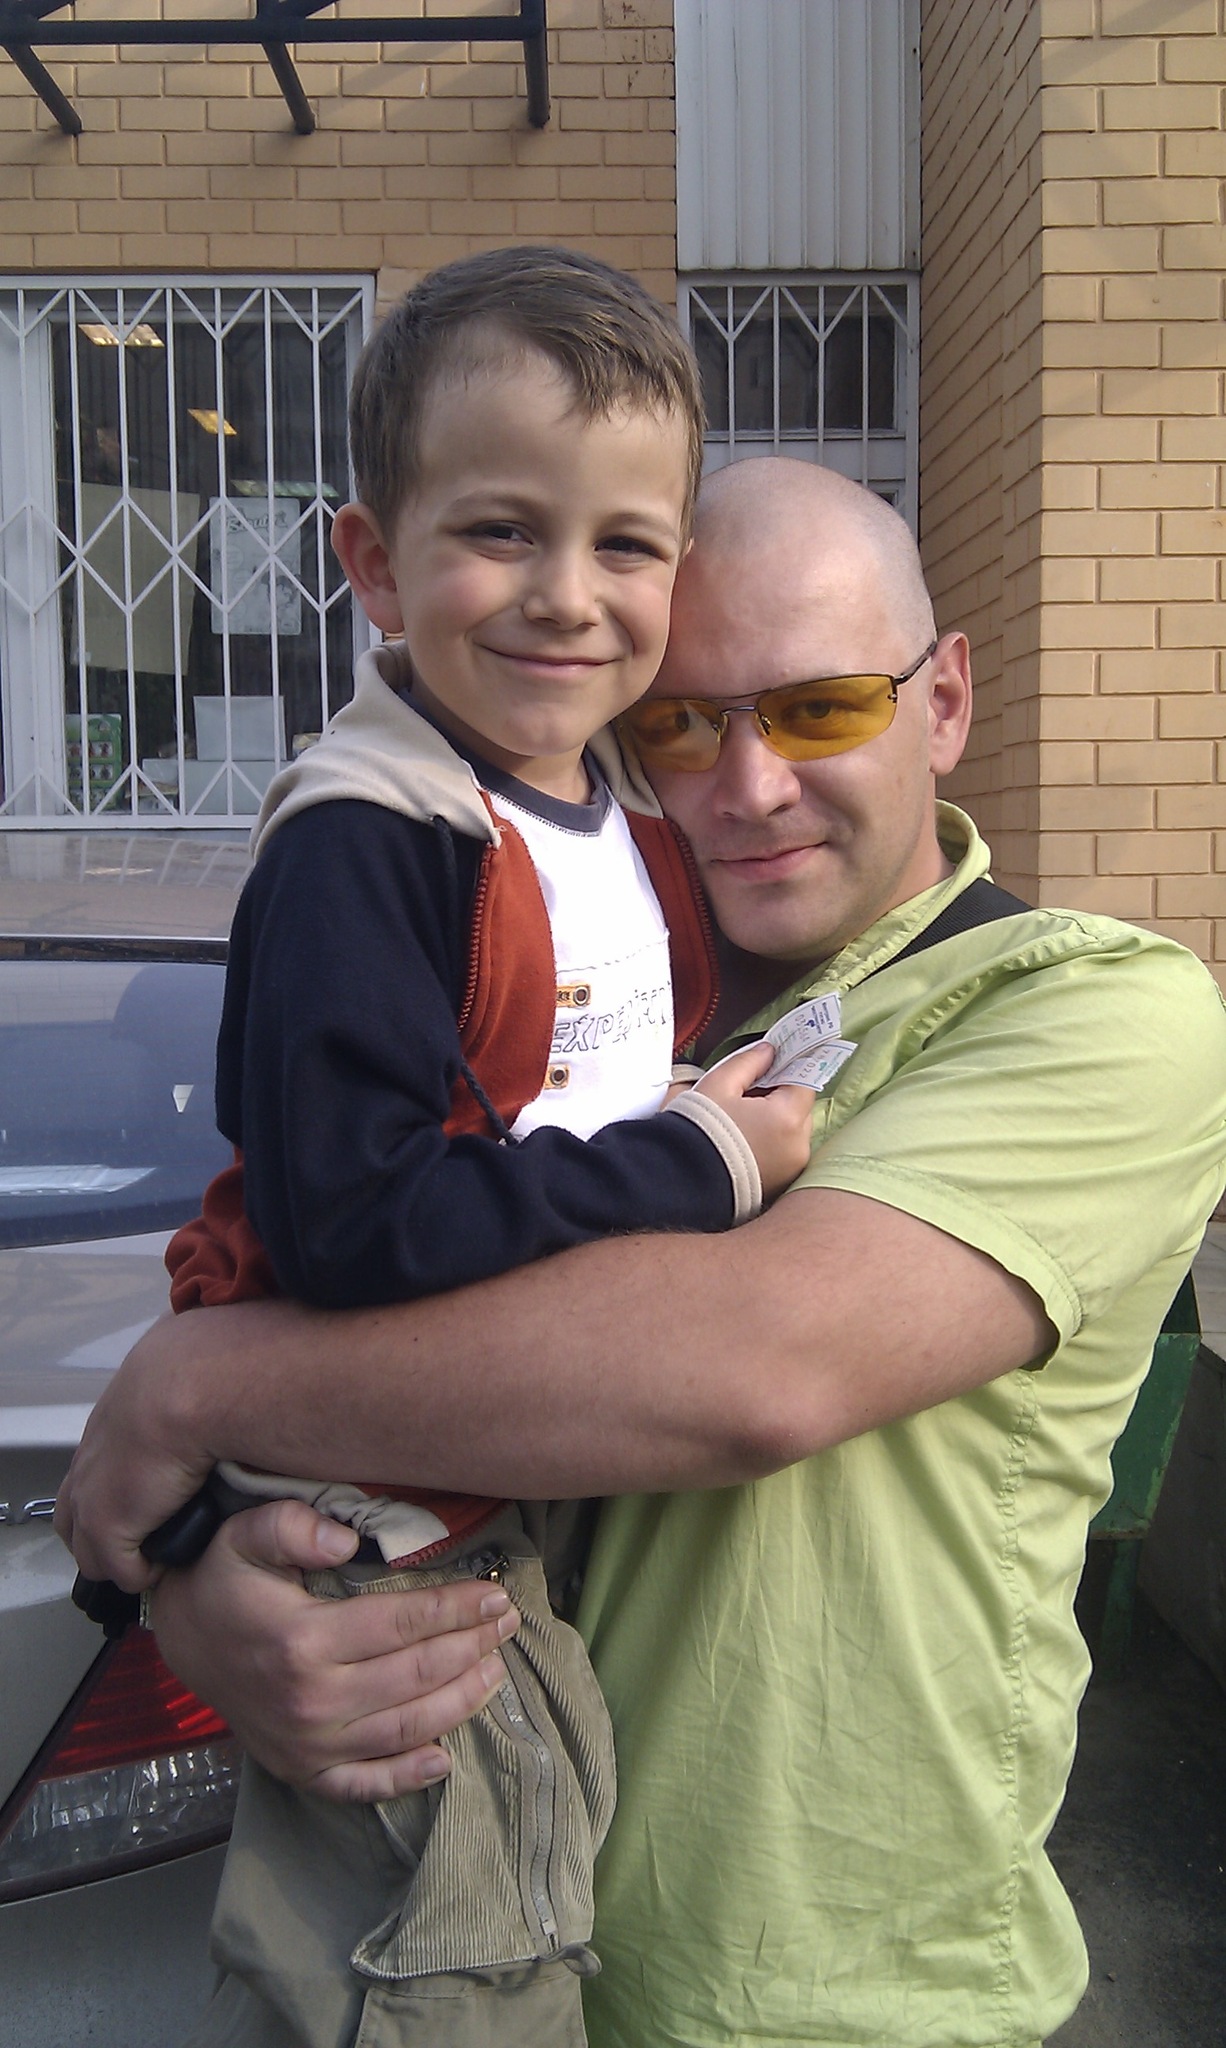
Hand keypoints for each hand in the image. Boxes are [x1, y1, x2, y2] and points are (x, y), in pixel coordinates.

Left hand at [56, 1309, 233, 1589]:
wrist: (195, 1383)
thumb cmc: (208, 1360)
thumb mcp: (195, 1353)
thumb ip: (197, 1367)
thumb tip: (228, 1359)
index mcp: (115, 1412)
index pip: (100, 1458)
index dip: (123, 1481)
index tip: (155, 1492)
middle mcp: (94, 1451)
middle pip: (77, 1505)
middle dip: (107, 1525)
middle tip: (148, 1534)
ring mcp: (93, 1490)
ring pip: (86, 1544)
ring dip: (121, 1554)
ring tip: (159, 1554)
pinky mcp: (108, 1525)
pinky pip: (119, 1568)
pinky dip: (141, 1572)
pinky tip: (168, 1564)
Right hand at [148, 1499, 521, 1799]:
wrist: (183, 1641)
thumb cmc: (223, 1580)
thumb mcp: (243, 1536)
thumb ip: (289, 1527)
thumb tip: (345, 1539)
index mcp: (302, 1640)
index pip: (402, 1624)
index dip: (456, 1609)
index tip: (496, 1594)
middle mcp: (310, 1700)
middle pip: (414, 1676)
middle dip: (471, 1648)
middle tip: (508, 1624)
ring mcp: (307, 1744)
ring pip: (404, 1730)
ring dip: (459, 1703)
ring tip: (496, 1673)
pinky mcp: (302, 1771)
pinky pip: (363, 1785)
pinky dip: (407, 1778)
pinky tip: (445, 1761)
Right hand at [692, 1042, 814, 1202]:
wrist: (680, 1181)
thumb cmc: (698, 1130)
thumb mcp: (719, 1084)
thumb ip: (749, 1061)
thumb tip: (769, 1050)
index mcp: (787, 1117)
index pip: (805, 1079)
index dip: (790, 1065)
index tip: (775, 1058)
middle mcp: (798, 1146)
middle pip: (800, 1107)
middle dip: (780, 1094)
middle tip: (748, 1090)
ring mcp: (791, 1169)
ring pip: (793, 1131)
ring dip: (776, 1120)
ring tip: (742, 1119)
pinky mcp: (780, 1184)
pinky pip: (784, 1153)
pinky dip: (772, 1143)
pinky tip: (744, 1139)